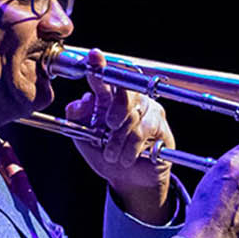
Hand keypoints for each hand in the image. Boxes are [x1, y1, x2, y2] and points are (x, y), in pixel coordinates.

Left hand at [64, 49, 175, 222]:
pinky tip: (125, 158)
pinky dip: (130, 147)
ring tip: (111, 154)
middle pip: (125, 91)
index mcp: (109, 97)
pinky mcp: (160, 125)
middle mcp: (130, 99)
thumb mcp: (84, 138)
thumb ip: (77, 119)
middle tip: (108, 126)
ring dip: (118, 139)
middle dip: (116, 109)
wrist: (128, 180)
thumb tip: (77, 104)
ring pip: (132, 115)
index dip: (100, 65)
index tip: (94, 57)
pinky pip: (143, 130)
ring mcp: (148, 110)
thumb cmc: (108, 155)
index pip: (105, 77)